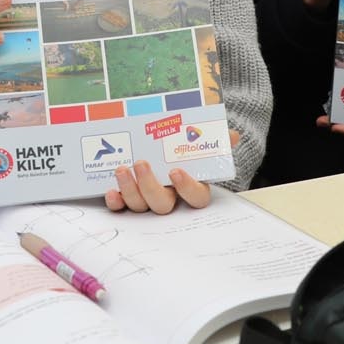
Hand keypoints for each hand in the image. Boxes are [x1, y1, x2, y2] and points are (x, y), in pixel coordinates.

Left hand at [104, 130, 240, 213]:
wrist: (160, 148)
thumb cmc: (183, 150)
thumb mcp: (198, 142)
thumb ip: (215, 139)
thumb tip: (233, 135)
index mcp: (190, 186)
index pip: (195, 197)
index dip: (186, 188)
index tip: (176, 172)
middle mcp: (169, 198)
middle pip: (163, 204)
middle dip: (150, 186)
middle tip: (141, 164)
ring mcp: (147, 201)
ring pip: (140, 206)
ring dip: (130, 190)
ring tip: (122, 169)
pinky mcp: (127, 201)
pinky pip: (122, 208)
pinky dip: (116, 202)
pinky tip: (111, 191)